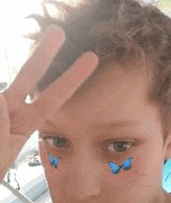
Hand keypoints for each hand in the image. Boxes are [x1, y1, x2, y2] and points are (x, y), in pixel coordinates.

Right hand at [0, 25, 98, 179]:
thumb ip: (1, 133)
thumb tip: (1, 103)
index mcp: (24, 123)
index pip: (54, 97)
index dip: (73, 78)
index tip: (91, 59)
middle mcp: (9, 108)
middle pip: (31, 75)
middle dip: (45, 53)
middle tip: (58, 32)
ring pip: (2, 87)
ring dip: (2, 96)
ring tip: (4, 120)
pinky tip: (0, 109)